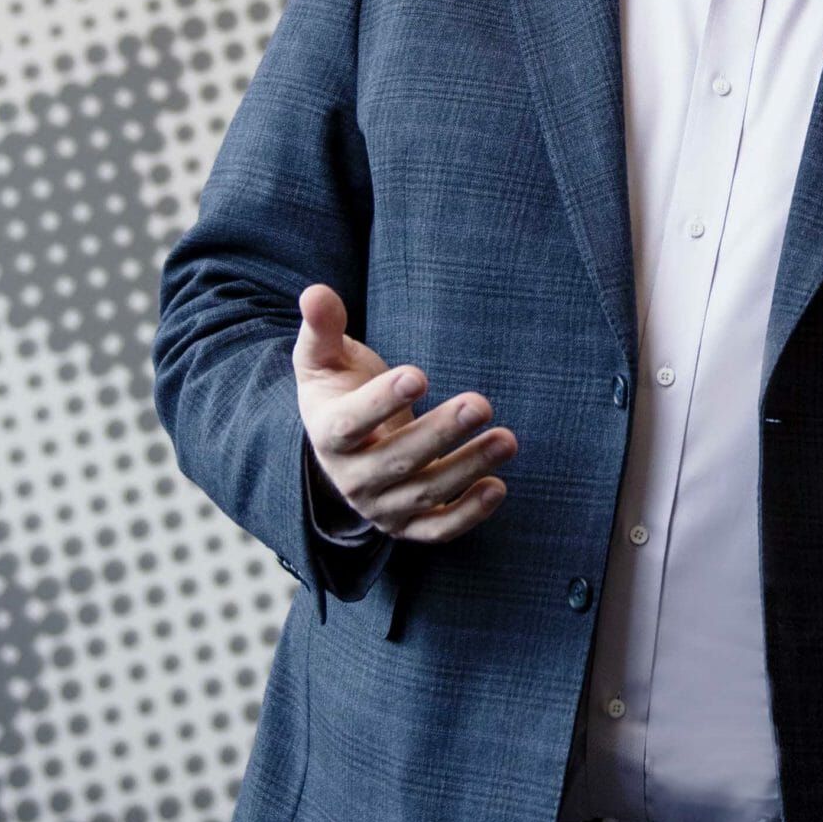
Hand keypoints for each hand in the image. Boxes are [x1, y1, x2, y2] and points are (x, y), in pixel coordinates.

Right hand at [294, 282, 514, 542]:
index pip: (350, 424)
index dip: (381, 402)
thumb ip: (321, 326)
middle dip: (440, 433)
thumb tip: (315, 292)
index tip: (418, 376)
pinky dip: (467, 515)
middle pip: (396, 460)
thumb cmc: (339, 387)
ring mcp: (381, 505)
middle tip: (481, 403)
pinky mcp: (408, 524)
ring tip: (507, 439)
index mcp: (328, 433)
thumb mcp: (322, 356)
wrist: (344, 442)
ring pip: (424, 493)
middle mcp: (351, 477)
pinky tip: (498, 487)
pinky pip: (437, 529)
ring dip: (468, 468)